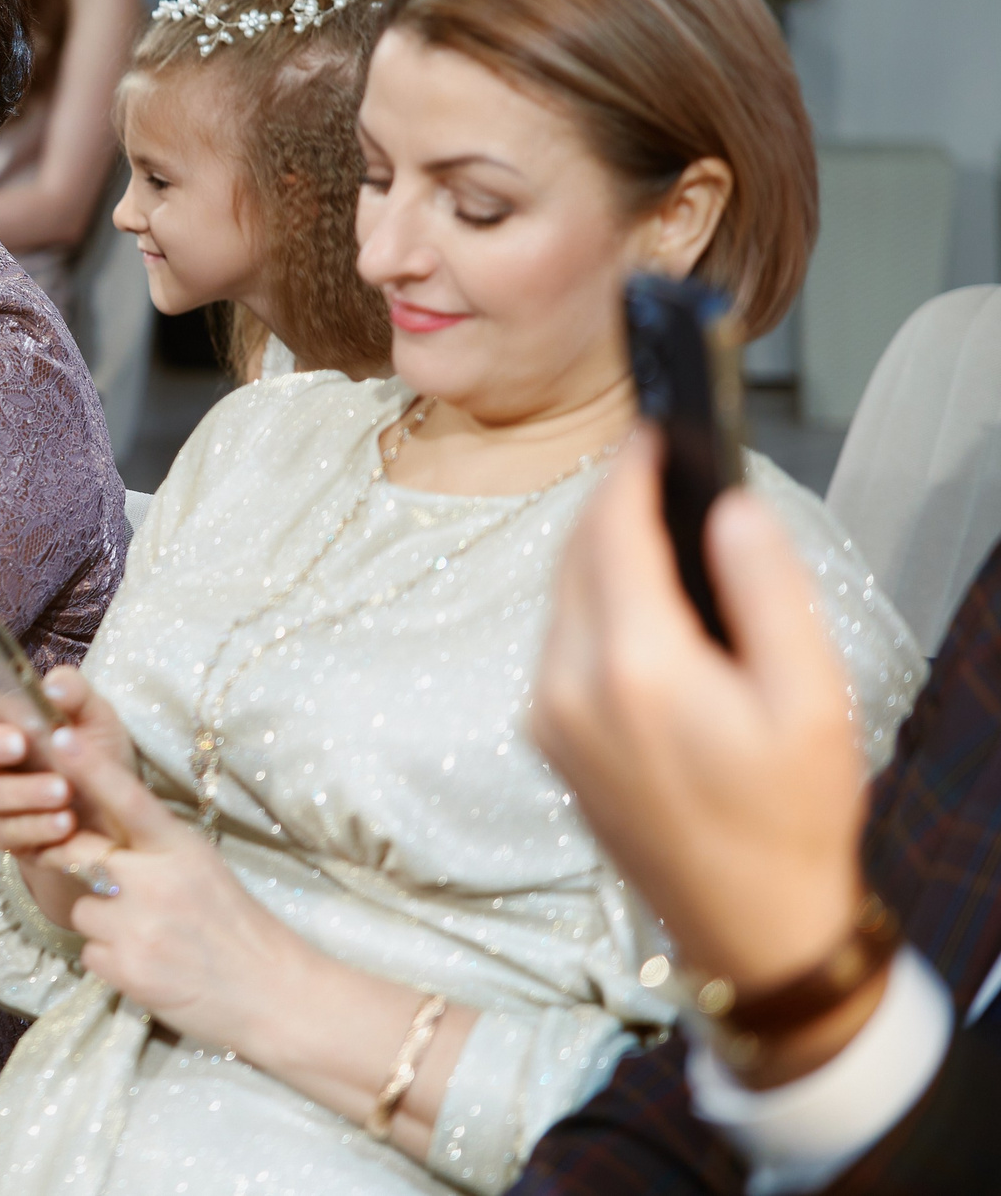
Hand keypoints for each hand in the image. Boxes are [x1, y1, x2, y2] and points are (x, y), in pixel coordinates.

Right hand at [0, 659, 134, 856]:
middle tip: (19, 742)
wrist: (121, 821)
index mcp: (0, 720)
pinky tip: (65, 822)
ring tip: (63, 790)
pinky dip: (38, 827)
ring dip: (24, 791)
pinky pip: (10, 835)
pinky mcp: (10, 840)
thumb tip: (53, 686)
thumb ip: (75, 694)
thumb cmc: (97, 759)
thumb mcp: (95, 719)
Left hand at [46, 722, 315, 1058]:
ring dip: (104, 923)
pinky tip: (147, 964)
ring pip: (81, 909)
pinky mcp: (126, 969)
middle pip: (78, 853)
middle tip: (120, 888)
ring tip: (148, 936)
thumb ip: (153, 849)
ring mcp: (138, 927)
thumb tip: (100, 835)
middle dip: (83, 865)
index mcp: (180, 848)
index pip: (127, 799)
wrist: (271, 994)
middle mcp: (155, 882)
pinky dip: (111, 960)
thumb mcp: (202, 867)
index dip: (90, 767)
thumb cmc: (237, 925)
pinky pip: (90, 953)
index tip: (59, 735)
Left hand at [533, 438, 871, 1042]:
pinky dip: (589, 601)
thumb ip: (767, 590)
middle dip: (611, 503)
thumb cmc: (788, 817)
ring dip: (597, 550)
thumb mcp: (811, 699)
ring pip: (558, 595)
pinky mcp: (545, 737)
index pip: (610, 531)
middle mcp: (567, 684)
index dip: (630, 471)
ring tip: (651, 519)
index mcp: (634, 666)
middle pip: (574, 555)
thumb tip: (730, 508)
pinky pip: (556, 639)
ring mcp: (546, 714)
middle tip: (656, 463)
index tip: (652, 431)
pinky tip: (636, 597)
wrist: (746, 924)